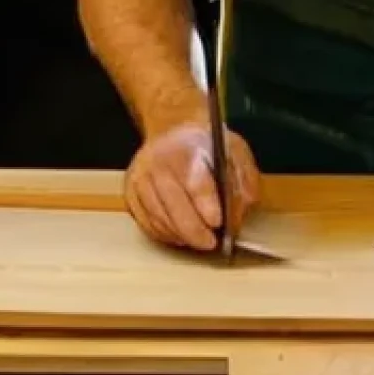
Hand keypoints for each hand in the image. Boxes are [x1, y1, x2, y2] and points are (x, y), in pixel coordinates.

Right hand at [124, 122, 259, 251]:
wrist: (172, 131)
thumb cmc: (206, 146)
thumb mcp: (234, 151)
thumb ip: (243, 180)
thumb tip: (239, 210)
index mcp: (188, 148)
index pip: (195, 181)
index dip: (207, 205)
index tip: (218, 222)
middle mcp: (158, 162)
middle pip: (174, 205)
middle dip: (195, 230)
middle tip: (211, 243)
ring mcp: (140, 177)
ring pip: (159, 217)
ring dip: (180, 235)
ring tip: (198, 240)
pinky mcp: (130, 192)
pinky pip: (146, 222)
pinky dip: (165, 233)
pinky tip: (180, 234)